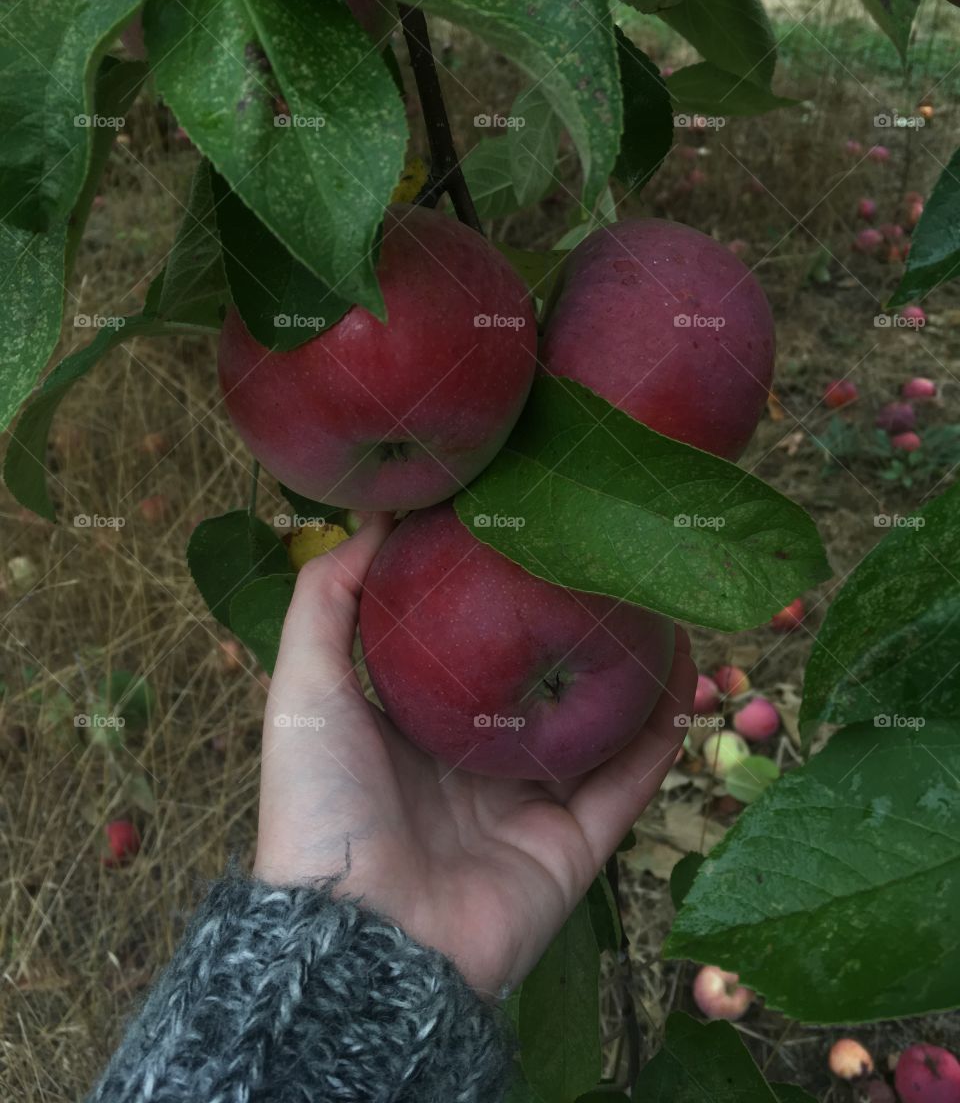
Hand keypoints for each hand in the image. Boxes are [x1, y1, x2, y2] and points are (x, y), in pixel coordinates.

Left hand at [254, 514, 697, 997]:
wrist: (361, 943)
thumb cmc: (323, 808)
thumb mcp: (305, 689)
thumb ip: (327, 603)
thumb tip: (371, 519)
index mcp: (411, 729)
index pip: (464, 652)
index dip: (492, 599)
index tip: (524, 536)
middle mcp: (472, 766)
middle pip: (535, 688)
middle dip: (569, 635)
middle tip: (608, 568)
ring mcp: (524, 809)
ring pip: (591, 732)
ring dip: (628, 681)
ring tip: (662, 615)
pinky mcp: (570, 850)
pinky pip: (625, 788)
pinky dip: (657, 742)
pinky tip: (683, 686)